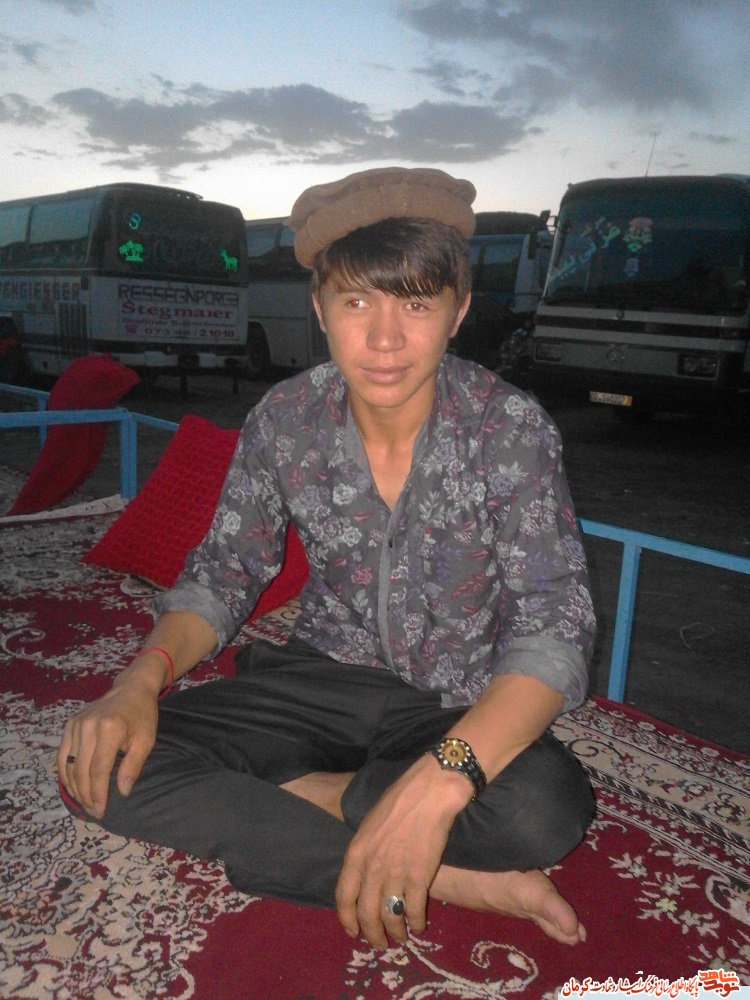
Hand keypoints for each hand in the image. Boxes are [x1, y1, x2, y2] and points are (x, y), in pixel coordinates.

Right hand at [57, 668, 160, 818]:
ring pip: (69, 765)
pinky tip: (73, 787)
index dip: (97, 793)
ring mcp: (76, 724)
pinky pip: (62, 755)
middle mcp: (88, 727)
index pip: (98, 770)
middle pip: (81, 770)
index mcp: (110, 729)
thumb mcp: (146, 740)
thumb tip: (122, 791)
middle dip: (86, 795)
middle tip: (93, 811)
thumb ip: (133, 766)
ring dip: (74, 788)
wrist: (131, 688)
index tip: (100, 810)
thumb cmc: (142, 715)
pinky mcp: (70, 724)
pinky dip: (65, 773)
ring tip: (84, 803)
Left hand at [335, 755, 471, 947]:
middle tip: (380, 943)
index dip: (347, 920)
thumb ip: (363, 851)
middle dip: (372, 934)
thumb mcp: (368, 824)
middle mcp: (371, 868)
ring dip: (395, 933)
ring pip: (389, 917)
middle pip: (366, 914)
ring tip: (401, 937)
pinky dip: (415, 923)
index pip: (343, 897)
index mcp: (356, 853)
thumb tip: (362, 873)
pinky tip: (419, 925)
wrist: (429, 793)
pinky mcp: (419, 877)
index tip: (354, 932)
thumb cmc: (399, 801)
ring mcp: (395, 874)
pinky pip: (413, 910)